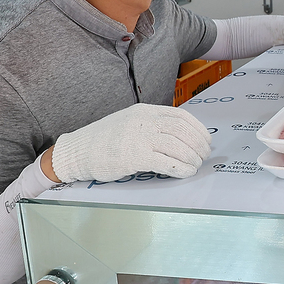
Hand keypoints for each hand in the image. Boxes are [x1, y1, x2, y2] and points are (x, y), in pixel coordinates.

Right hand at [51, 103, 211, 182]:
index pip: (180, 116)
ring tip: (196, 165)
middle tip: (204, 155)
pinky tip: (186, 172)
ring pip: (177, 145)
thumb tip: (178, 136)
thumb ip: (151, 124)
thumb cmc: (103, 140)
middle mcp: (144, 121)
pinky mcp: (134, 156)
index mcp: (144, 111)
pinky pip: (166, 162)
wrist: (77, 151)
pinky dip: (180, 168)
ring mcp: (139, 137)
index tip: (206, 139)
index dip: (198, 129)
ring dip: (192, 157)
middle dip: (198, 144)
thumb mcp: (129, 122)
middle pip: (182, 130)